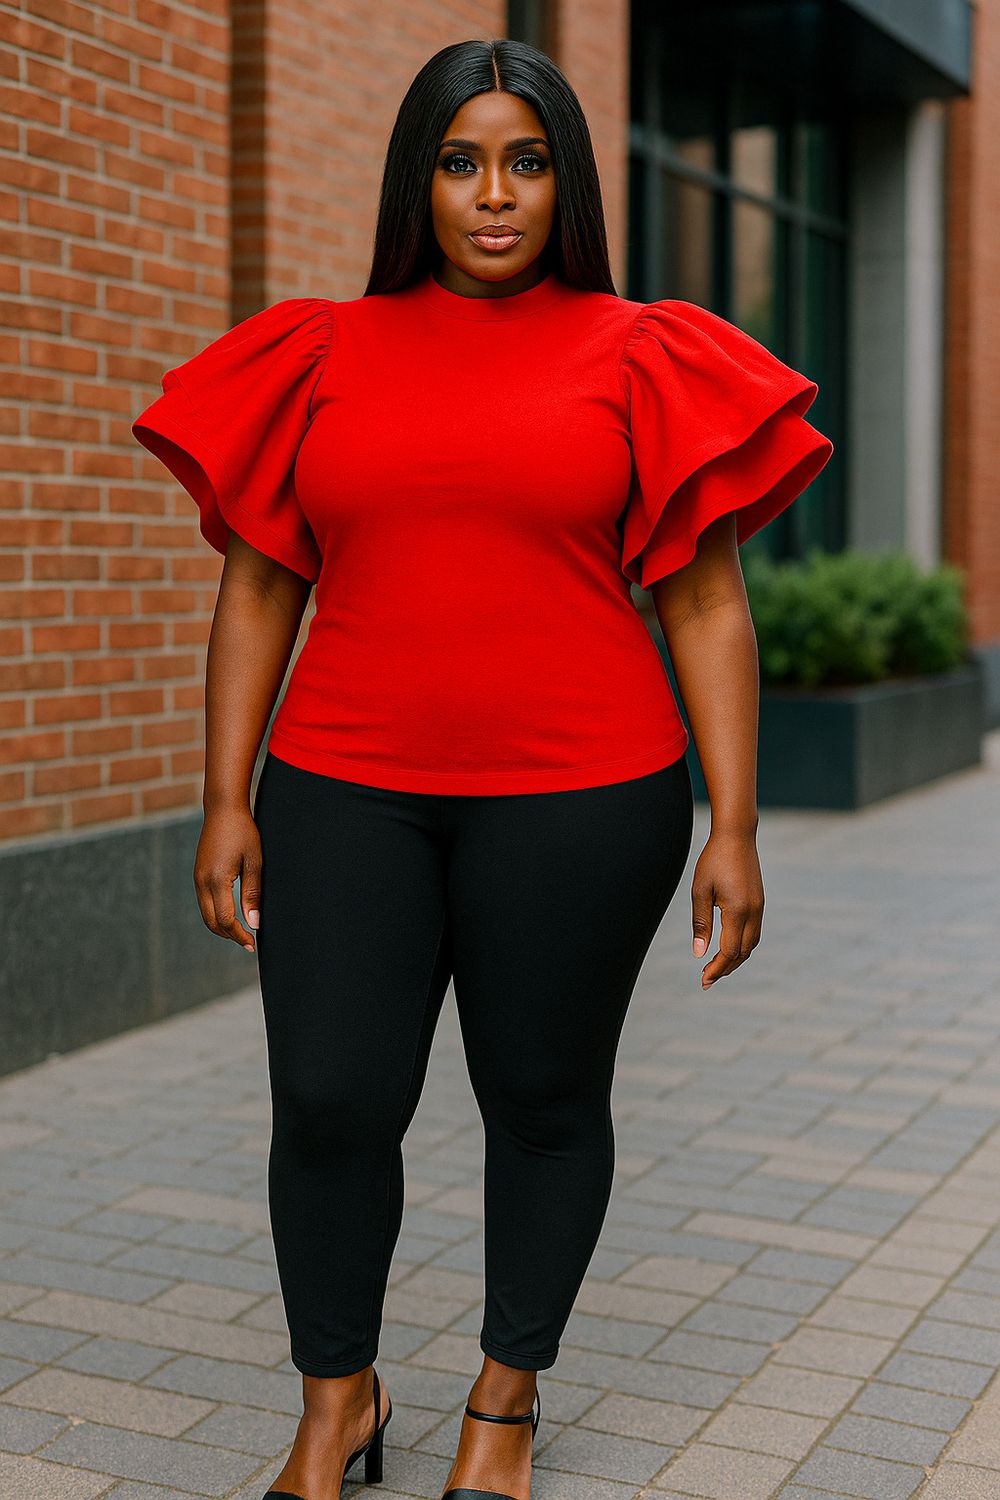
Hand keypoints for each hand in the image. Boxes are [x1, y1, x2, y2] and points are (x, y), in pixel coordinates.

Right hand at [194, 805, 261, 953]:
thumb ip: (253, 894)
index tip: (253, 944)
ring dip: (222, 927)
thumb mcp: (254, 862)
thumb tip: (254, 923)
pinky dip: (216, 914)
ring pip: (206, 914)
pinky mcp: (198, 874)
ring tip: (241, 932)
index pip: (225, 919)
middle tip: (248, 943)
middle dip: (229, 935)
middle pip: (211, 922)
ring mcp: (197, 878)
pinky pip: (204, 902)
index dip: (239, 935)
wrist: (223, 809)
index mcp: (217, 880)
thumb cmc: (243, 832)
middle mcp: (202, 881)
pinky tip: (231, 915)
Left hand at [690, 829, 763, 988]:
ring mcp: (759, 907)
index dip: (717, 968)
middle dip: (726, 968)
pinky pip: (754, 931)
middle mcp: (753, 912)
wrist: (736, 836)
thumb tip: (698, 953)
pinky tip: (728, 946)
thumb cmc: (713, 861)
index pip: (729, 951)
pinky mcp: (759, 901)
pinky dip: (742, 944)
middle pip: (743, 952)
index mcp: (737, 911)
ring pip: (751, 943)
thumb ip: (701, 924)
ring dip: (735, 958)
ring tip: (716, 967)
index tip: (703, 980)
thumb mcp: (700, 891)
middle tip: (706, 979)